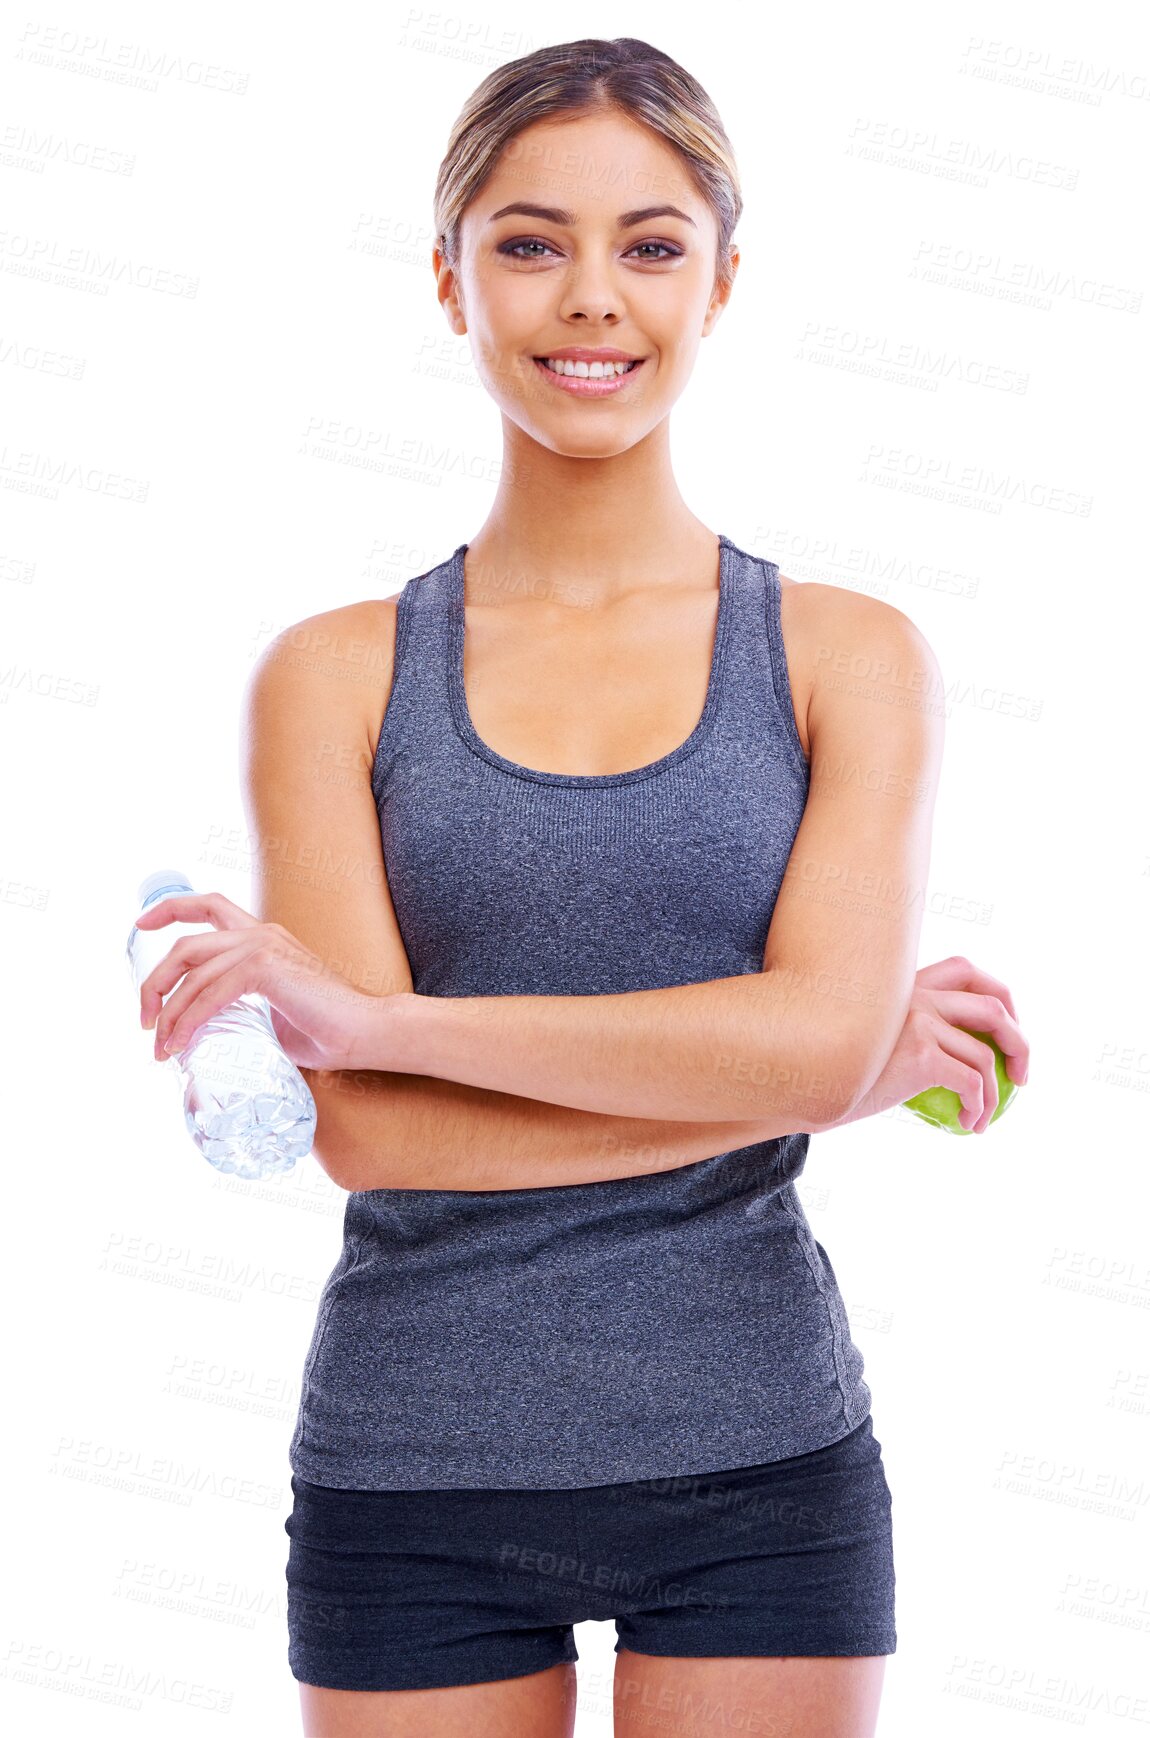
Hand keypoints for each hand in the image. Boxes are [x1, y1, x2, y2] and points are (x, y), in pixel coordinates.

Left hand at [134, 890, 397, 1071]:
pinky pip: (211, 992)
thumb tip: (213, 1041)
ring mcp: (264, 947)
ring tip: (162, 1049)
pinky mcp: (267, 968)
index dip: (170, 909)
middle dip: (154, 982)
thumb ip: (244, 1014)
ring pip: (192, 971)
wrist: (366, 1033)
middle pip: (186, 943)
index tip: (140, 925)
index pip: (210, 906)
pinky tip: (182, 1043)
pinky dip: (189, 1019)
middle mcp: (260, 933)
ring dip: (169, 1012)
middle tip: (145, 1022)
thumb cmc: (328, 1031)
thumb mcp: (274, 1016)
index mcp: (264, 937)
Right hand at [834, 955, 1029, 1134]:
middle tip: (1020, 1075)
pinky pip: (972, 1083)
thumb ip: (904, 1034)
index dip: (999, 994)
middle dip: (1019, 1041)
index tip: (1008, 1026)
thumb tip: (951, 1061)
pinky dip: (980, 1107)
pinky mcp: (922, 1054)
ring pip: (984, 1056)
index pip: (965, 969)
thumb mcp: (870, 1044)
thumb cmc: (833, 1074)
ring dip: (996, 1094)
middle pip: (993, 1006)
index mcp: (904, 986)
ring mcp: (920, 1022)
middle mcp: (915, 995)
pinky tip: (969, 1124)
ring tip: (981, 1119)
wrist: (805, 1087)